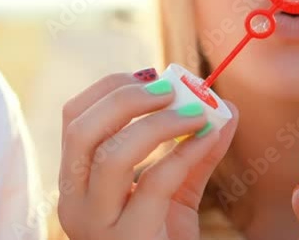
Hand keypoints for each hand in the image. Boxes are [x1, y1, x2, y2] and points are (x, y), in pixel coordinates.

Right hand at [58, 71, 238, 239]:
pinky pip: (153, 184)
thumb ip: (194, 151)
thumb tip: (224, 108)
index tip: (151, 75)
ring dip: (158, 124)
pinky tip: (207, 139)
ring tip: (197, 113)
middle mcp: (75, 202)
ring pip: (111, 154)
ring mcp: (97, 225)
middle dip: (127, 98)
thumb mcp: (176, 193)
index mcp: (76, 183)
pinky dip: (183, 154)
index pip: (74, 118)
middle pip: (83, 129)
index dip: (109, 88)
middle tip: (172, 89)